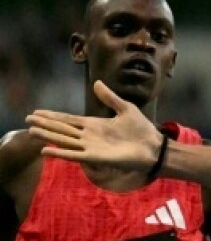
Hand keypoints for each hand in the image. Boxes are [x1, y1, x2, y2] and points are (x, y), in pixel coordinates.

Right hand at [26, 81, 161, 171]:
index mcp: (94, 124)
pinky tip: (46, 150)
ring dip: (48, 136)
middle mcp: (89, 136)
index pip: (68, 119)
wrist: (153, 147)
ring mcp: (91, 147)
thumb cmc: (141, 129)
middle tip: (27, 120)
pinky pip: (74, 155)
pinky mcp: (95, 158)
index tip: (37, 112)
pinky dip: (60, 152)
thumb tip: (96, 83)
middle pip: (62, 129)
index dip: (53, 116)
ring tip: (31, 131)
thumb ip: (109, 97)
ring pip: (64, 140)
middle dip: (45, 124)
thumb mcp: (125, 108)